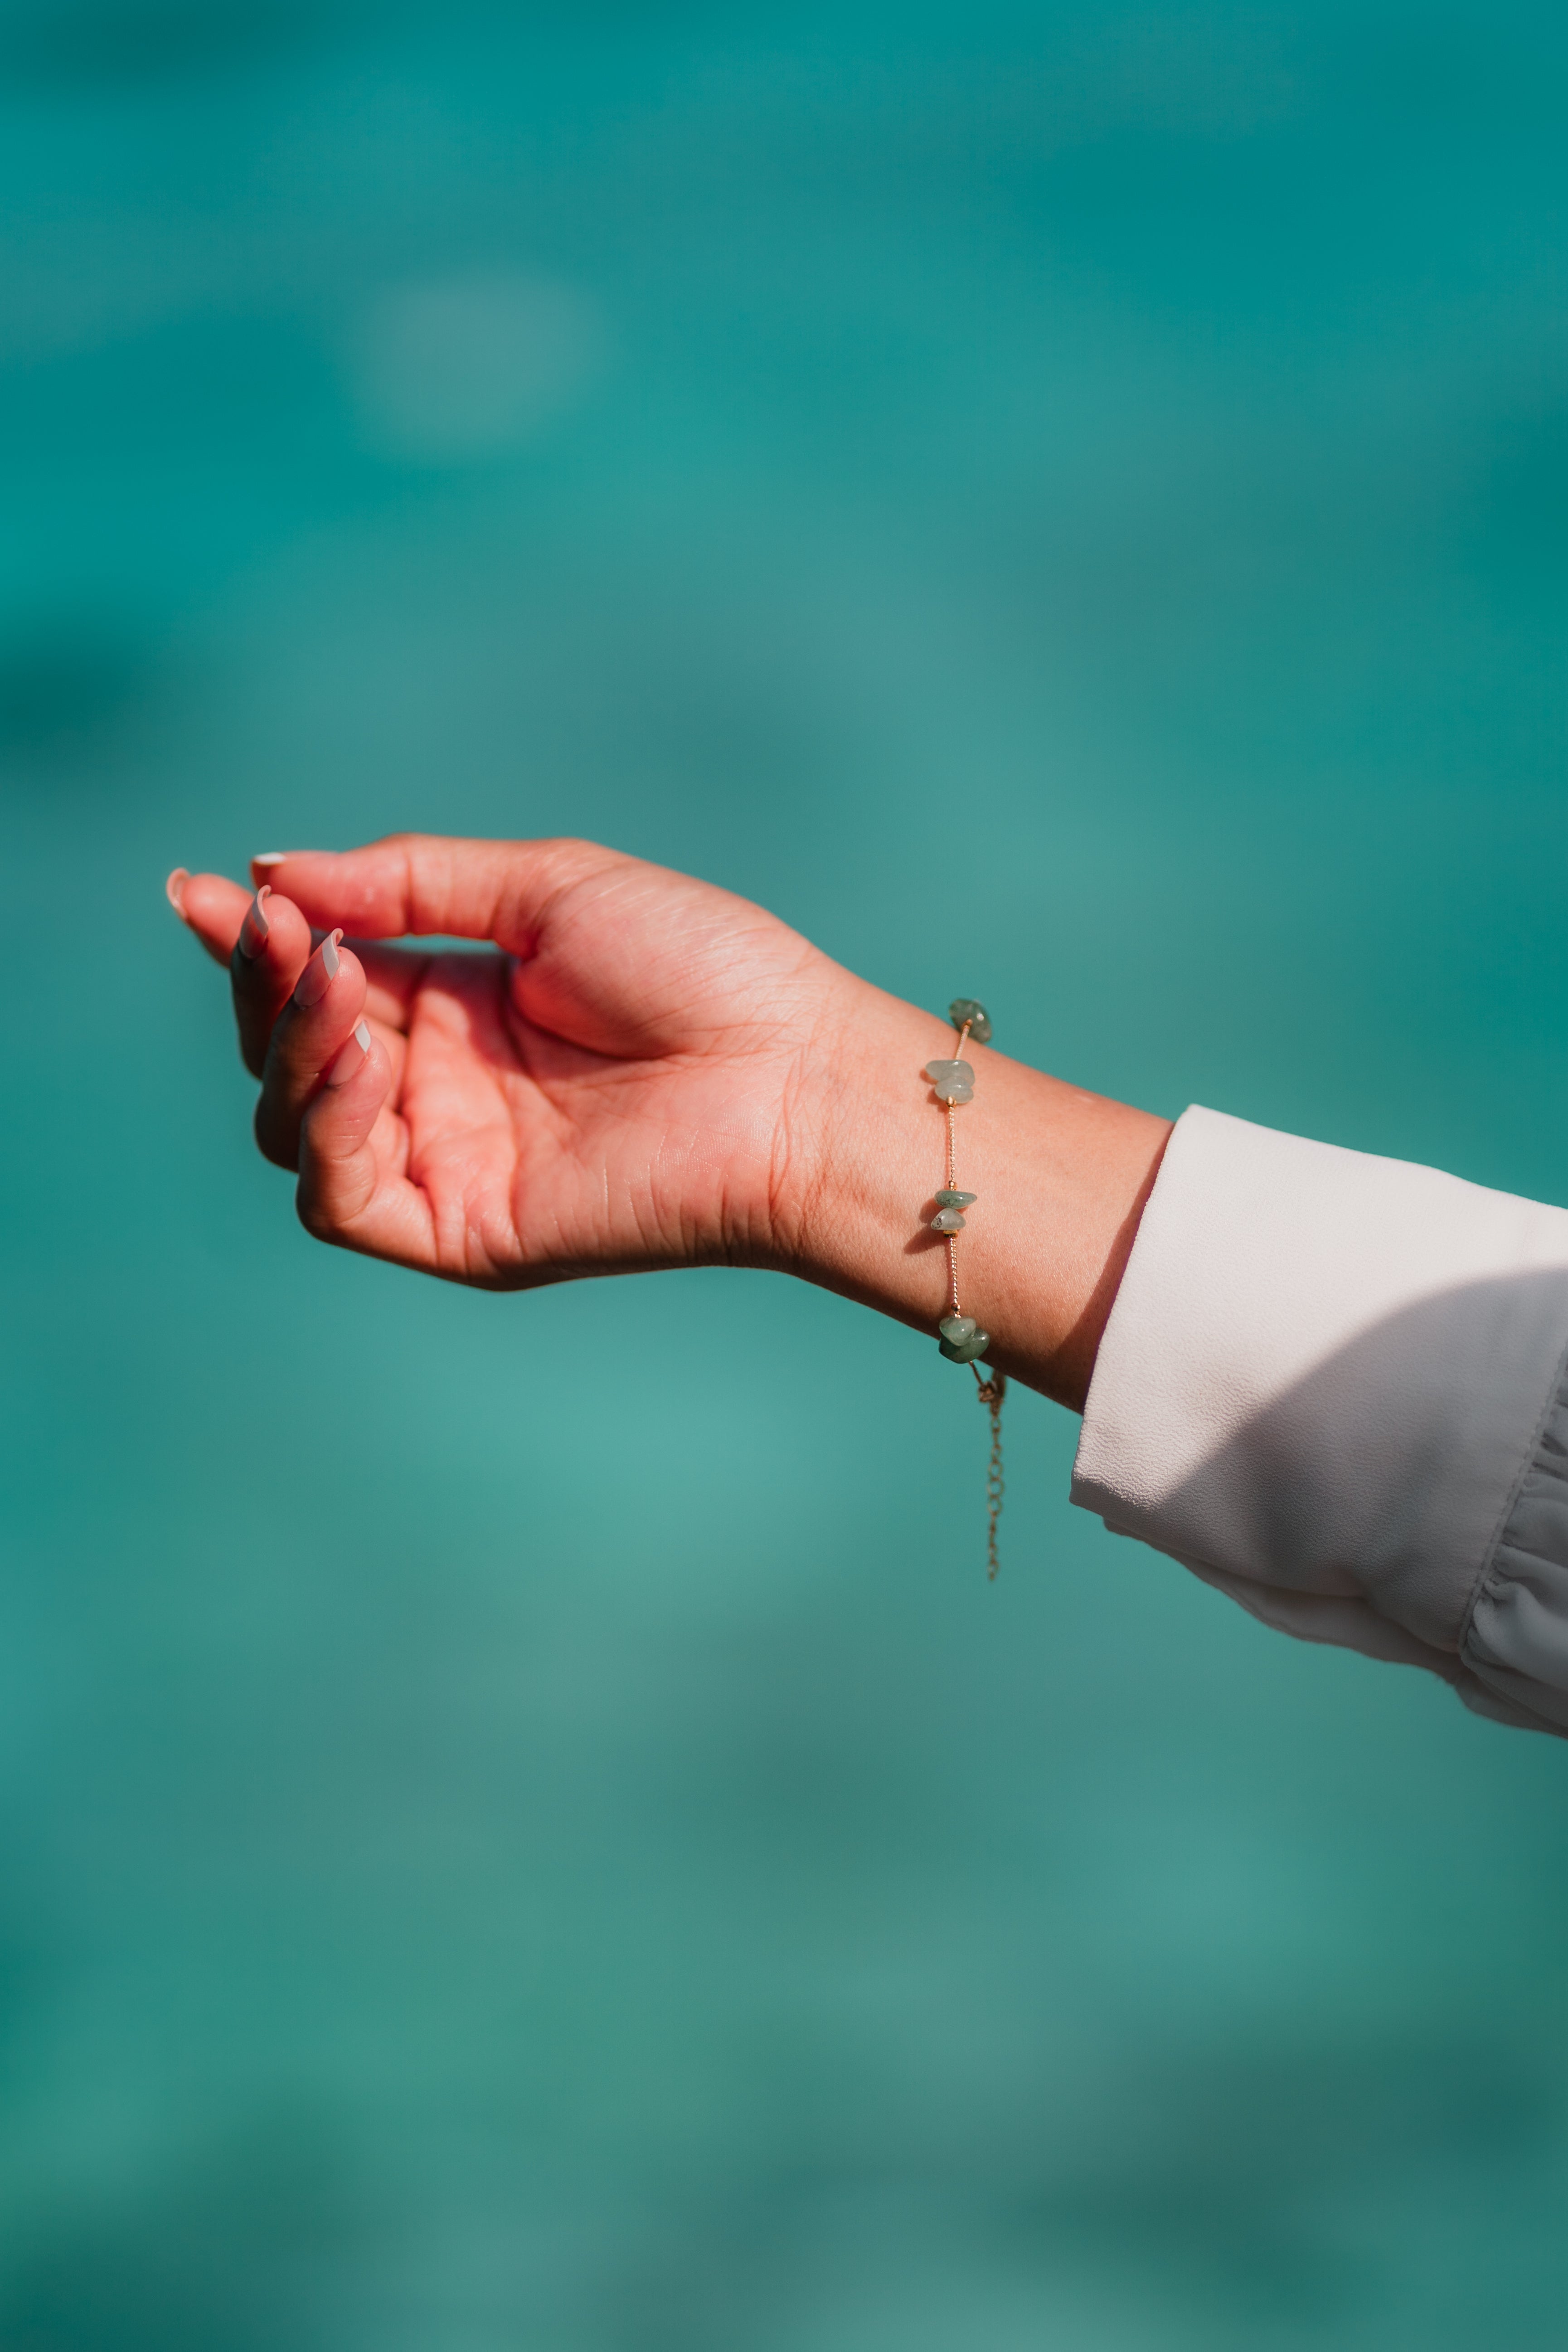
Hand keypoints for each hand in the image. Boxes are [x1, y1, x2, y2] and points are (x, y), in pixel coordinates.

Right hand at [167, 835, 846, 1286]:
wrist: (790, 1074)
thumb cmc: (702, 969)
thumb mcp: (547, 889)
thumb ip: (409, 882)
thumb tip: (271, 873)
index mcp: (460, 1005)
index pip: (322, 976)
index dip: (256, 938)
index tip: (200, 891)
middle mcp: (442, 1088)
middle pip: (293, 1050)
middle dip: (268, 984)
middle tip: (280, 930)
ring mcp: (449, 1161)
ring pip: (298, 1126)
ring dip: (292, 1048)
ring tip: (334, 982)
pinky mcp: (462, 1231)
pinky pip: (343, 1197)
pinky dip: (329, 1129)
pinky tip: (366, 1062)